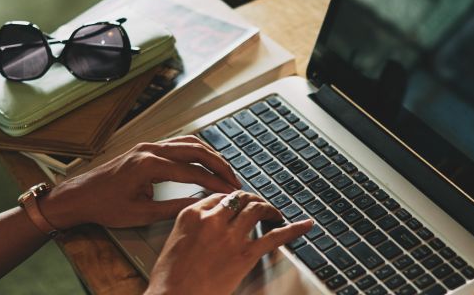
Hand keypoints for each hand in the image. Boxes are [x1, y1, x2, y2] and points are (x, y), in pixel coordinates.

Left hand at [41, 136, 241, 229]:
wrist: (79, 196)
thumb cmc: (104, 206)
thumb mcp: (141, 214)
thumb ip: (174, 207)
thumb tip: (200, 205)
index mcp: (148, 165)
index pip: (191, 171)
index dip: (214, 183)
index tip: (229, 192)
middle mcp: (149, 150)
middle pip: (196, 150)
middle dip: (219, 165)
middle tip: (234, 180)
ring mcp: (148, 146)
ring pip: (189, 142)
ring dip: (210, 155)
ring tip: (225, 171)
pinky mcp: (146, 148)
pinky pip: (178, 143)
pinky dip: (196, 151)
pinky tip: (205, 161)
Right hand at [145, 191, 313, 294]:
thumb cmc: (169, 277)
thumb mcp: (175, 241)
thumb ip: (194, 226)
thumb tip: (210, 223)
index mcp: (192, 214)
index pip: (219, 196)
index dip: (233, 200)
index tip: (239, 205)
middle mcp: (213, 220)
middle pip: (240, 198)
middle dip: (252, 200)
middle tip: (259, 205)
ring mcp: (230, 236)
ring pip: (257, 209)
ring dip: (269, 209)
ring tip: (275, 214)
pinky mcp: (245, 254)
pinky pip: (274, 236)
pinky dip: (293, 229)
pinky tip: (304, 225)